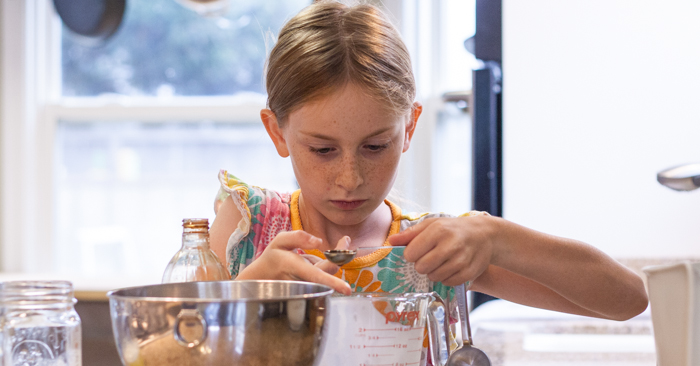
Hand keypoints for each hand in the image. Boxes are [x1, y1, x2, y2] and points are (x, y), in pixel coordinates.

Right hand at [236, 231, 351, 294]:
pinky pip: (325, 274)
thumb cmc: (272, 259)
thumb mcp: (279, 241)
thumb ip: (298, 237)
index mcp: (294, 267)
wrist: (263, 279)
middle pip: (328, 270)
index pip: (316, 276)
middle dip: (339, 254)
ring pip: (327, 271)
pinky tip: (316, 261)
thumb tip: (319, 242)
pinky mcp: (314, 287)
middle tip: (345, 240)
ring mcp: (309, 286)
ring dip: (329, 260)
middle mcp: (303, 280)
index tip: (347, 289)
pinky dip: (325, 265)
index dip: (333, 283)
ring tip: (326, 250)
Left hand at [388, 216, 497, 285]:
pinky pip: (447, 283)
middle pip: (421, 267)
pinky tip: (450, 267)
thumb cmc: (453, 228)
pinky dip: (446, 278)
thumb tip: (391, 242)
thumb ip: (411, 234)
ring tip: (441, 261)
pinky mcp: (469, 272)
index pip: (411, 253)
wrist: (485, 235)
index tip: (417, 251)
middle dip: (421, 265)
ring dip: (433, 272)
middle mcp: (451, 245)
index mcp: (438, 230)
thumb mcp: (432, 225)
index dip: (411, 254)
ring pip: (434, 277)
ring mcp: (461, 260)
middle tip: (429, 257)